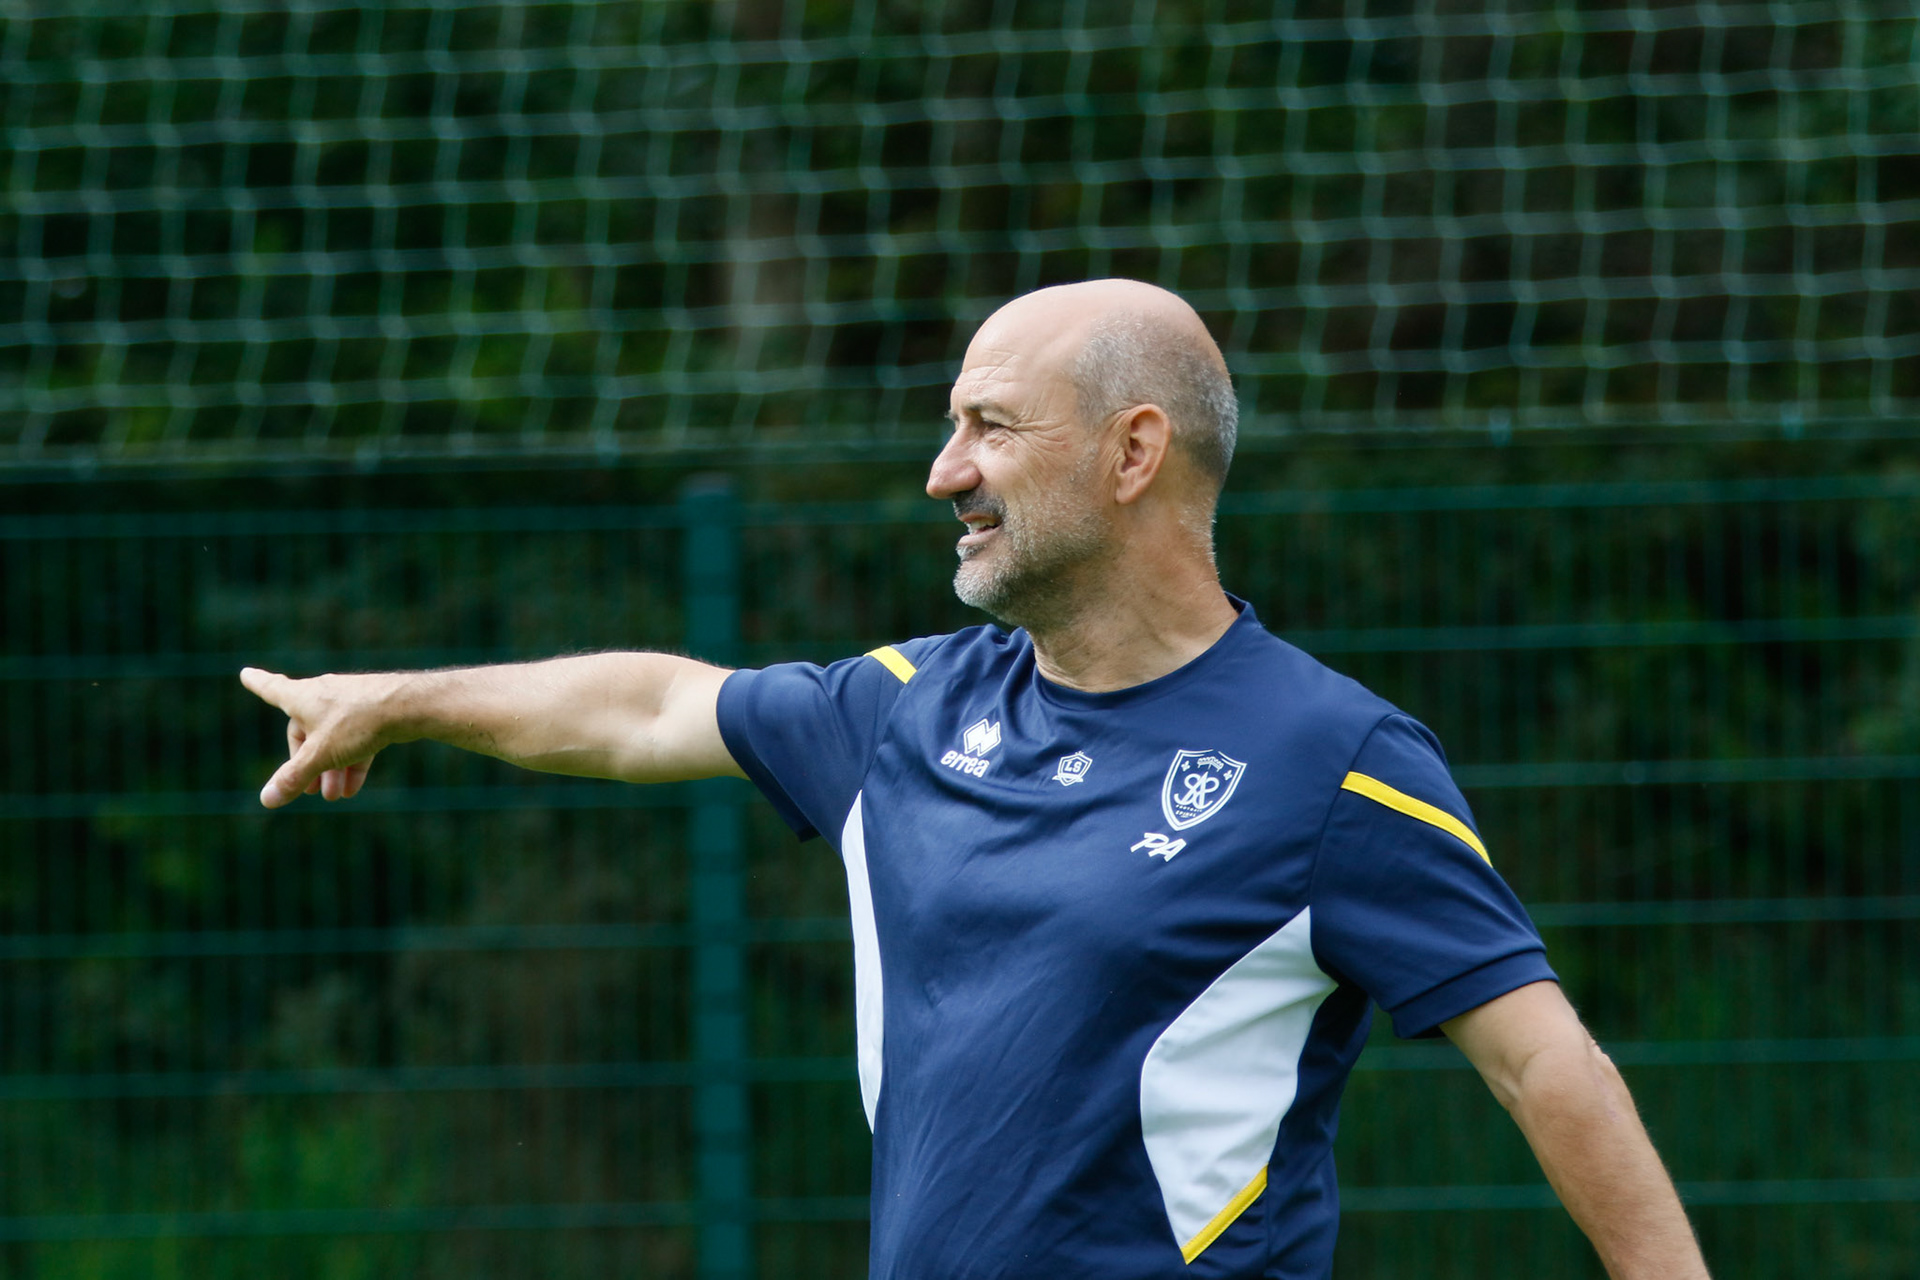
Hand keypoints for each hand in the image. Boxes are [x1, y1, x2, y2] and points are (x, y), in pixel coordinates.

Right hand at [240, 667, 403, 808]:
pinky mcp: (373, 710)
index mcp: (302, 696)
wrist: (409, 706)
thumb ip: (293, 777)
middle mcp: (324, 693)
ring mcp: (350, 701)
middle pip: (306, 731)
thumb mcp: (320, 755)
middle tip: (310, 792)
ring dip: (331, 768)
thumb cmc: (357, 723)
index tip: (246, 673)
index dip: (257, 683)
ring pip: (333, 738)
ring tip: (335, 796)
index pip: (271, 688)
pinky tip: (353, 788)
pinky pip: (356, 738)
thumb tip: (266, 800)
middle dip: (307, 764)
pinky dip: (352, 761)